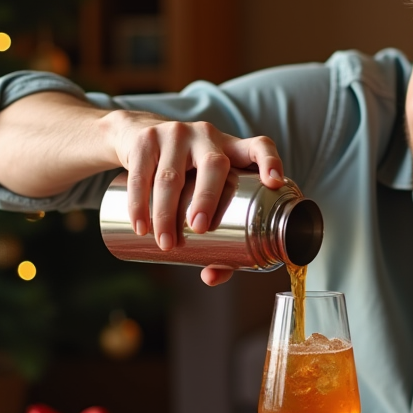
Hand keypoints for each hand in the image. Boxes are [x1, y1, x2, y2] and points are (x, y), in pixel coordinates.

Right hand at [104, 111, 284, 275]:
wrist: (138, 134)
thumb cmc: (185, 173)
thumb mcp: (203, 190)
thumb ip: (215, 233)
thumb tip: (210, 278)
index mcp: (232, 148)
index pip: (259, 146)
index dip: (270, 162)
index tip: (274, 183)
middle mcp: (208, 137)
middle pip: (213, 165)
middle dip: (207, 198)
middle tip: (199, 229)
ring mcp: (176, 134)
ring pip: (171, 175)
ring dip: (166, 212)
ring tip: (165, 242)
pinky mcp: (146, 139)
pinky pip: (141, 174)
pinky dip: (139, 203)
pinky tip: (141, 225)